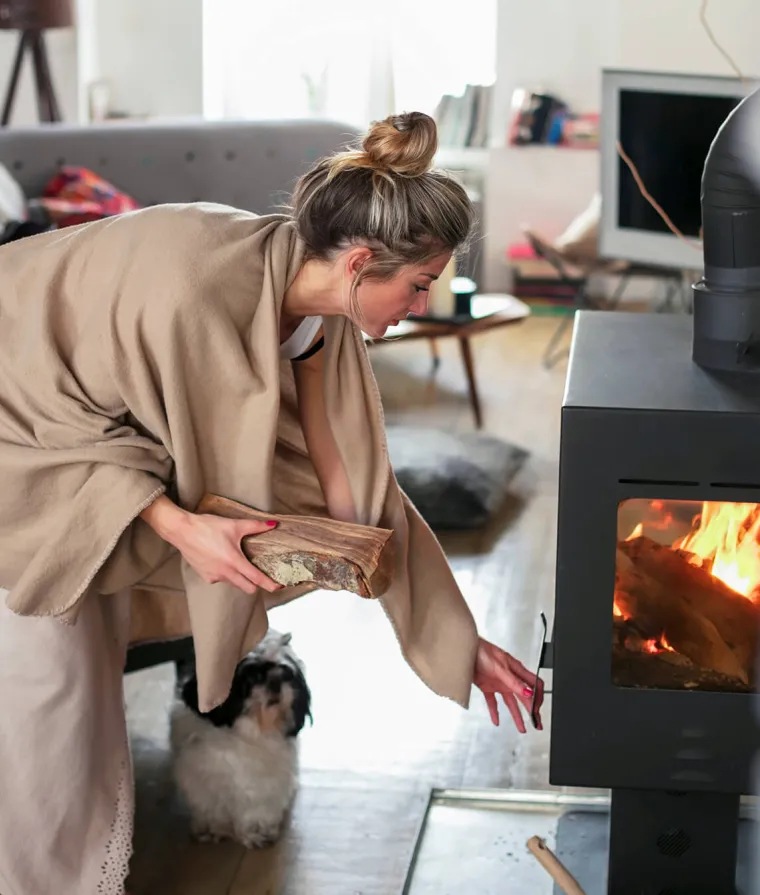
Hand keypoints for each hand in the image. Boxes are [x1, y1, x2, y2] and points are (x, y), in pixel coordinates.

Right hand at [141, 496, 281, 594]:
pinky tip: (223, 561)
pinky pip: (222, 579)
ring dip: (241, 578)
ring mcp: (214, 577)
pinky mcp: (206, 576)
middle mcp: (225, 572)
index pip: (256, 578)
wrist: (182, 531)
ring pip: (234, 583)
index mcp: (234, 561)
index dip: (269, 584)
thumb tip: (273, 524)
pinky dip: (227, 574)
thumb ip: (255, 526)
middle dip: (256, 585)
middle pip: (247, 588)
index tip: (279, 587)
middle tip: (261, 575)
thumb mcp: (234, 525)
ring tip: (241, 564)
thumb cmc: (207, 527)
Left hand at [473, 637, 543, 733]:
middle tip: (536, 723)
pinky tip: (496, 720)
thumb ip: (513, 682)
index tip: (538, 711)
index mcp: (516, 669)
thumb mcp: (500, 667)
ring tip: (522, 728)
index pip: (534, 684)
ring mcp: (498, 682)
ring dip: (516, 715)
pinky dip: (494, 712)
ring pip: (511, 702)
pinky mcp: (487, 686)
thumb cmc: (481, 651)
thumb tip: (528, 693)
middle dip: (532, 711)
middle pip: (525, 697)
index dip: (538, 698)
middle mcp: (509, 677)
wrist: (463, 650)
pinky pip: (493, 702)